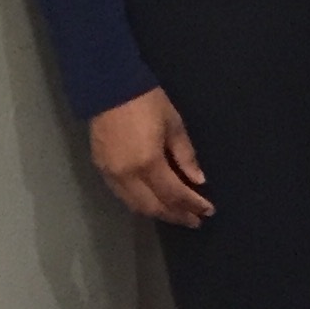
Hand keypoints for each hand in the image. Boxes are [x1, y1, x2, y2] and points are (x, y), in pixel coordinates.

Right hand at [90, 88, 212, 225]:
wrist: (108, 88)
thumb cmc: (147, 102)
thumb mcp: (174, 125)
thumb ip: (186, 156)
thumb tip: (198, 181)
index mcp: (148, 163)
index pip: (174, 194)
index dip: (192, 205)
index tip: (208, 211)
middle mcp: (128, 175)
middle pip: (154, 206)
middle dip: (176, 215)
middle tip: (194, 220)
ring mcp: (111, 175)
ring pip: (136, 205)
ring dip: (158, 213)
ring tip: (177, 215)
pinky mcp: (101, 170)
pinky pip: (123, 196)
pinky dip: (140, 204)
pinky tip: (153, 203)